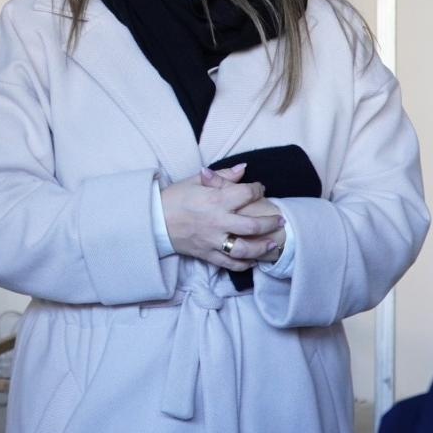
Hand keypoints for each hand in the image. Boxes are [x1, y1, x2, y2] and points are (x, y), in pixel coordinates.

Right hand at [160, 164, 284, 270]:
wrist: (153, 220)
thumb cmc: (174, 198)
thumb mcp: (195, 180)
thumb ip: (222, 176)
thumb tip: (244, 169)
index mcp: (214, 200)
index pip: (245, 194)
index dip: (257, 189)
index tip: (259, 189)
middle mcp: (217, 222)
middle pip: (252, 226)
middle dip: (270, 223)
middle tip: (279, 220)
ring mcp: (213, 241)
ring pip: (244, 249)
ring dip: (262, 247)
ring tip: (272, 243)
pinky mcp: (207, 255)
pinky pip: (230, 264)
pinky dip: (244, 264)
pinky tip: (253, 259)